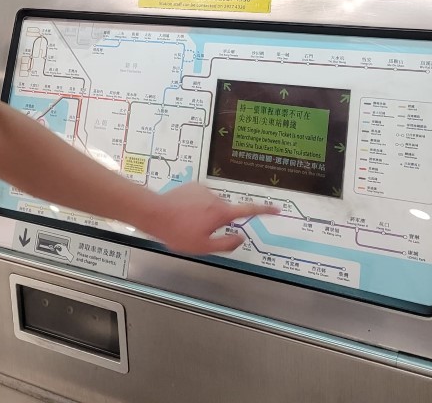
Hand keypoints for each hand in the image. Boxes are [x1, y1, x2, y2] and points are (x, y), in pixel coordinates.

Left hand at [142, 182, 280, 254]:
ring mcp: (202, 189)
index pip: (249, 211)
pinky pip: (200, 197)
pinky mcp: (192, 186)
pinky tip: (183, 213)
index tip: (276, 209)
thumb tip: (240, 237)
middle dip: (218, 222)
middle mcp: (215, 197)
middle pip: (225, 211)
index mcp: (221, 212)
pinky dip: (196, 206)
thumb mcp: (204, 247)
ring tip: (187, 223)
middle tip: (200, 232)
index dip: (265, 211)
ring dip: (205, 214)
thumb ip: (226, 243)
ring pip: (212, 205)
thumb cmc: (178, 232)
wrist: (155, 213)